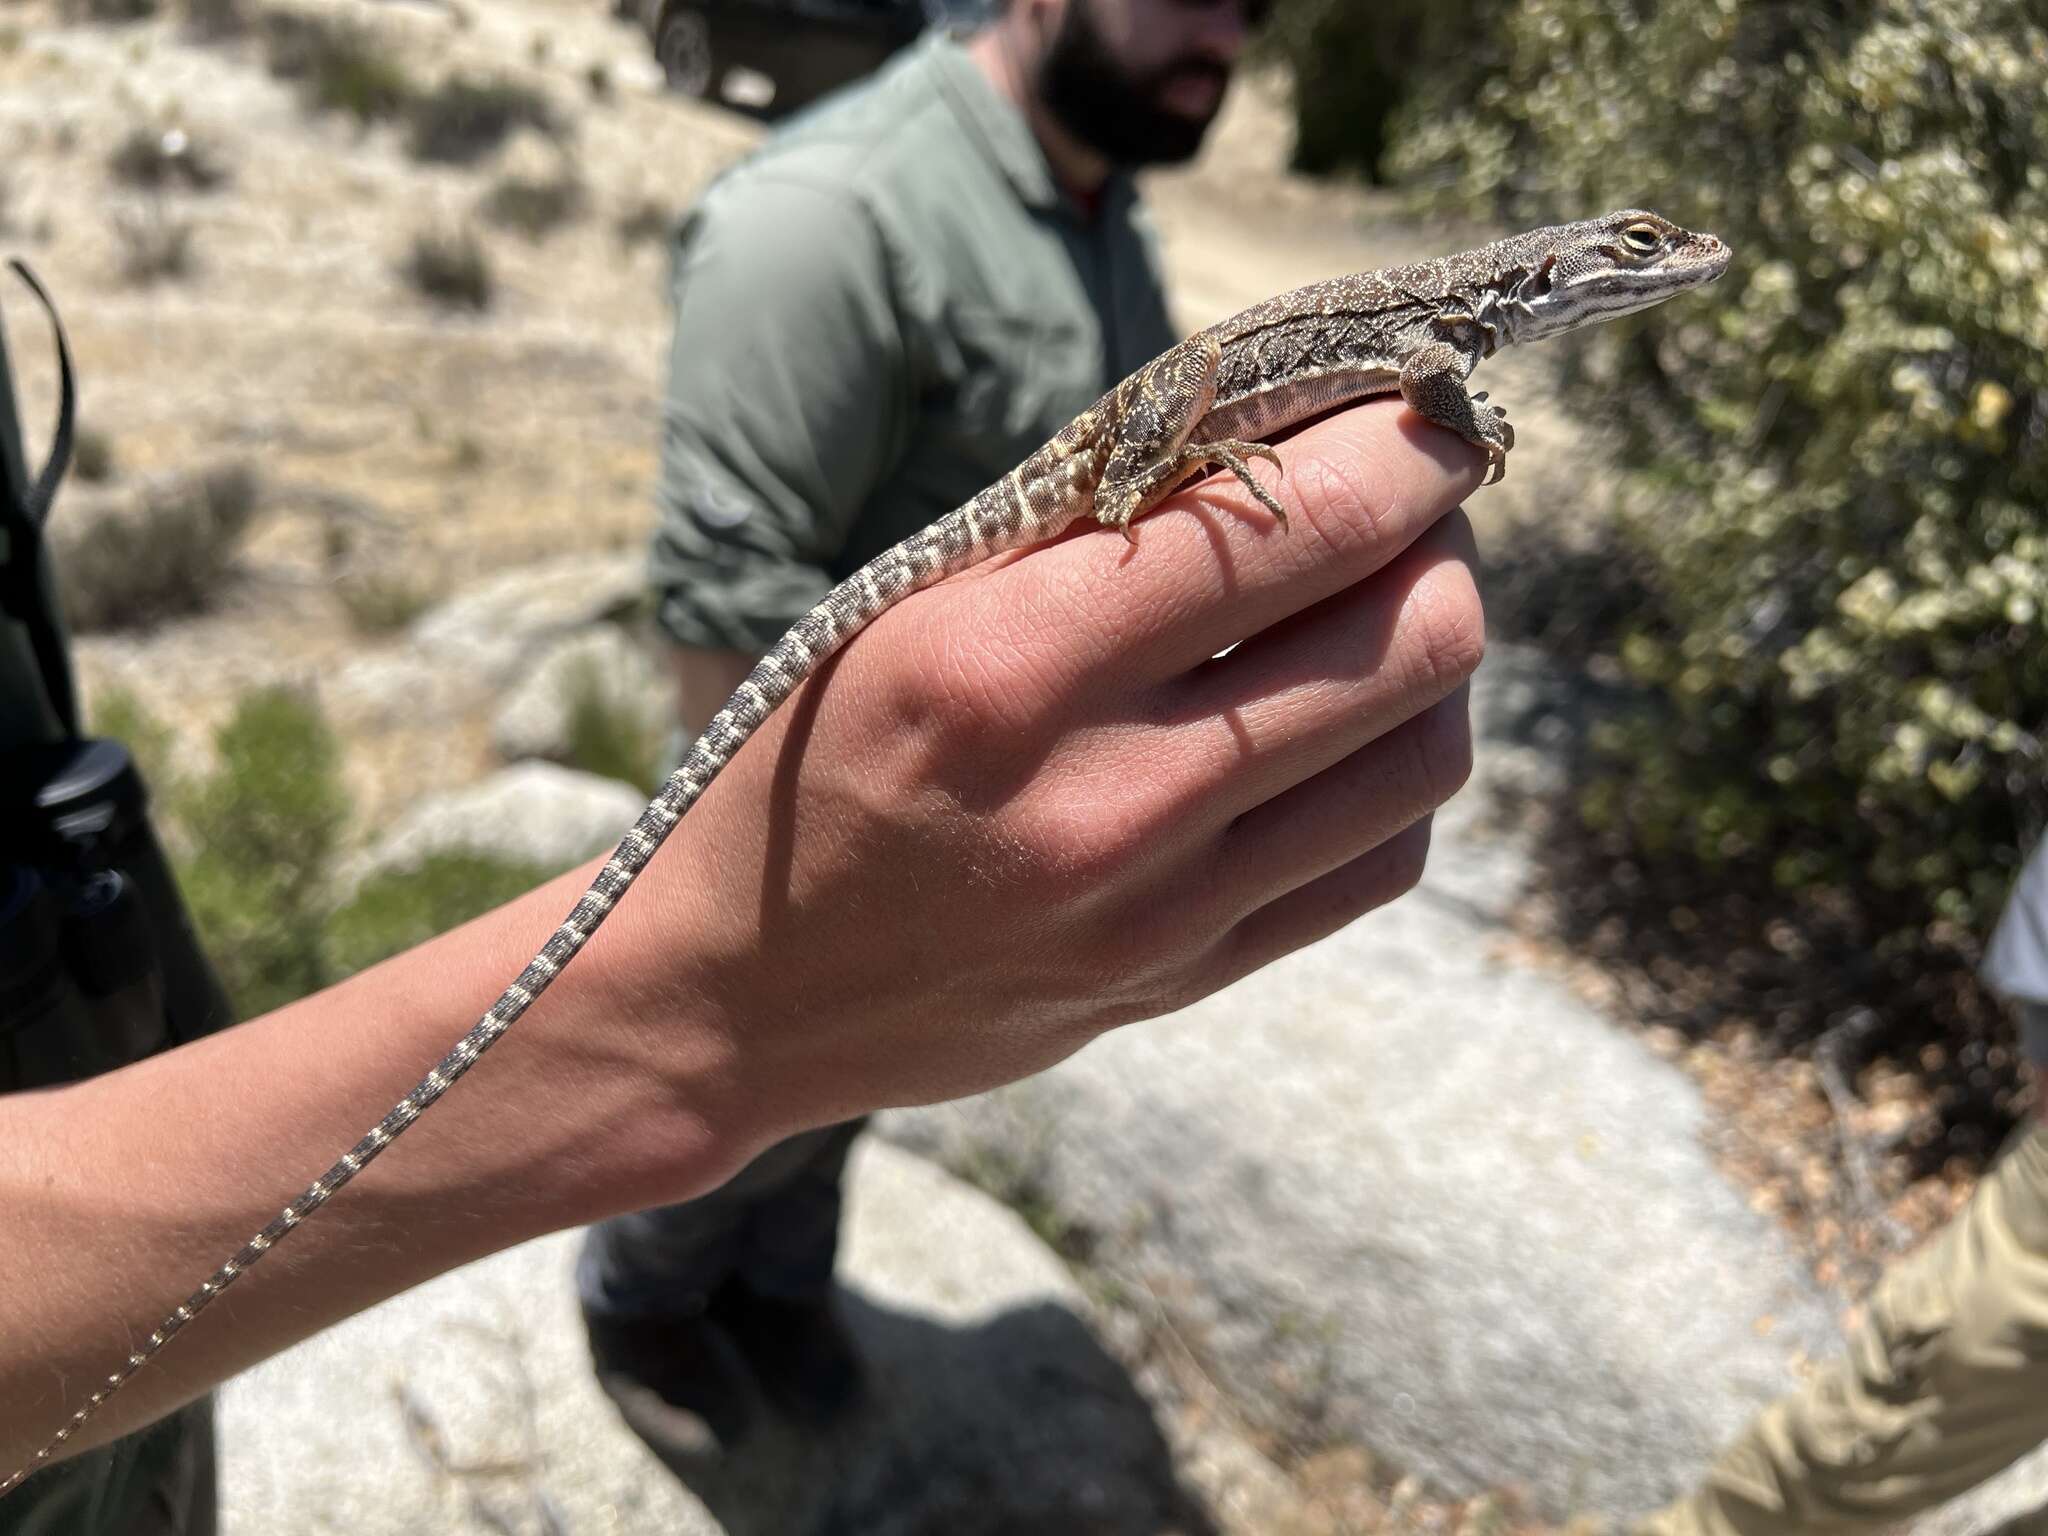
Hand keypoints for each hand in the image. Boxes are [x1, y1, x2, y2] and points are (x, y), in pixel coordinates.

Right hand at [617, 397, 1487, 1161]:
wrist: (743, 993)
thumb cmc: (811, 765)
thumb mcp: (911, 610)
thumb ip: (1091, 525)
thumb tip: (1284, 428)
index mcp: (1016, 667)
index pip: (1299, 526)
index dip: (1409, 447)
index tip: (1432, 410)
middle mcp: (1110, 797)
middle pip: (1413, 640)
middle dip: (1442, 539)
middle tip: (1405, 504)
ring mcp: (1164, 909)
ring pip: (1425, 755)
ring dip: (1434, 653)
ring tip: (1379, 609)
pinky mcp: (1189, 977)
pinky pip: (1380, 860)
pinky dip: (1395, 771)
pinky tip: (1339, 729)